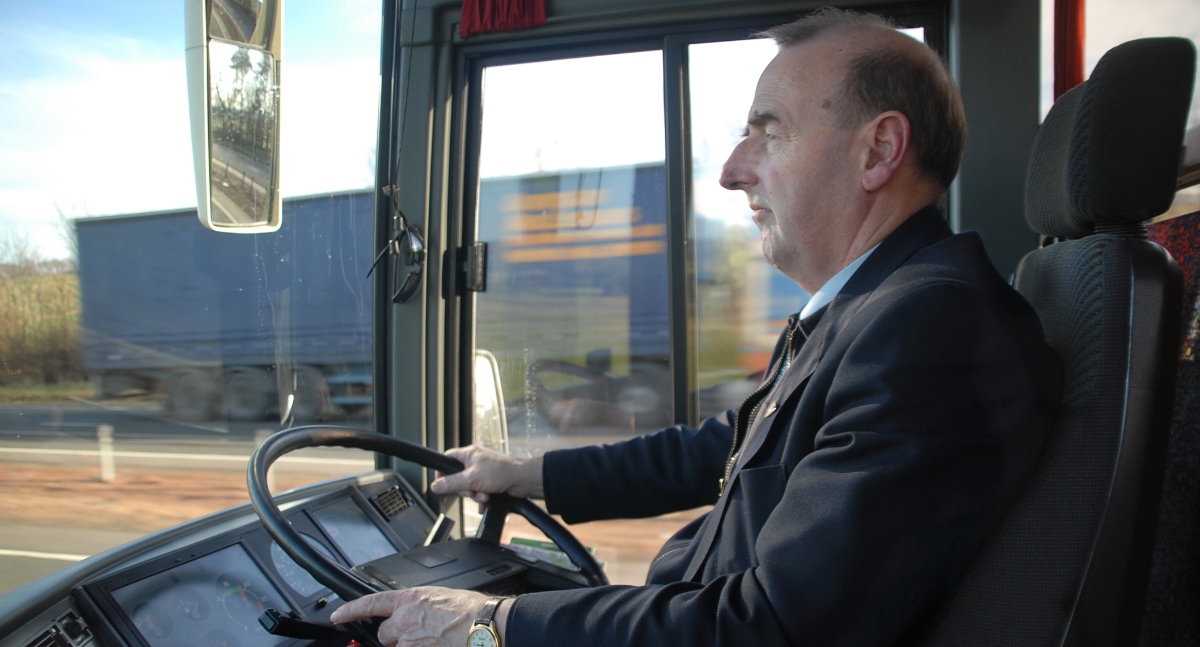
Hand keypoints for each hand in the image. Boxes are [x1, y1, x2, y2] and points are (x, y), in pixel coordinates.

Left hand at [330, 587, 490, 646]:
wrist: (484, 626)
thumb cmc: (470, 610)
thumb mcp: (438, 597)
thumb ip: (417, 605)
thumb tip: (411, 612)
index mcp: (410, 600)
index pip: (371, 603)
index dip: (350, 610)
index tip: (338, 616)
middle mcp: (404, 621)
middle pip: (384, 633)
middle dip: (396, 636)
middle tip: (419, 633)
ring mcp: (409, 642)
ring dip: (409, 644)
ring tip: (433, 638)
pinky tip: (435, 643)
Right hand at [430, 445, 543, 506]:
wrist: (523, 480)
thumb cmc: (501, 472)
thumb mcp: (471, 479)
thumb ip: (451, 483)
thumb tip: (435, 486)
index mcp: (468, 454)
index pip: (447, 458)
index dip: (442, 471)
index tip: (441, 483)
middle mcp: (475, 461)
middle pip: (457, 477)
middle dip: (465, 489)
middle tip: (472, 491)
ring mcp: (483, 471)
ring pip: (469, 487)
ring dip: (475, 495)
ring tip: (485, 496)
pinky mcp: (490, 481)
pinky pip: (479, 491)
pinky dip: (482, 498)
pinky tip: (487, 501)